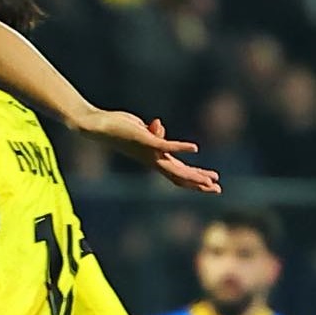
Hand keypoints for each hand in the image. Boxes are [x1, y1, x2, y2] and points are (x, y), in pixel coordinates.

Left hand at [69, 110, 220, 194]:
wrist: (98, 127)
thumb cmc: (119, 129)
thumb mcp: (141, 131)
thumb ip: (153, 132)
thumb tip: (157, 124)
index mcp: (153, 160)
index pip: (177, 173)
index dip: (194, 179)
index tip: (212, 182)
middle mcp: (152, 160)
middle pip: (179, 176)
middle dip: (199, 183)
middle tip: (217, 189)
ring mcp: (149, 152)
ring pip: (175, 168)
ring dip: (193, 174)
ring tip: (210, 178)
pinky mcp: (145, 141)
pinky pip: (165, 147)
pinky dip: (180, 148)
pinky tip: (195, 148)